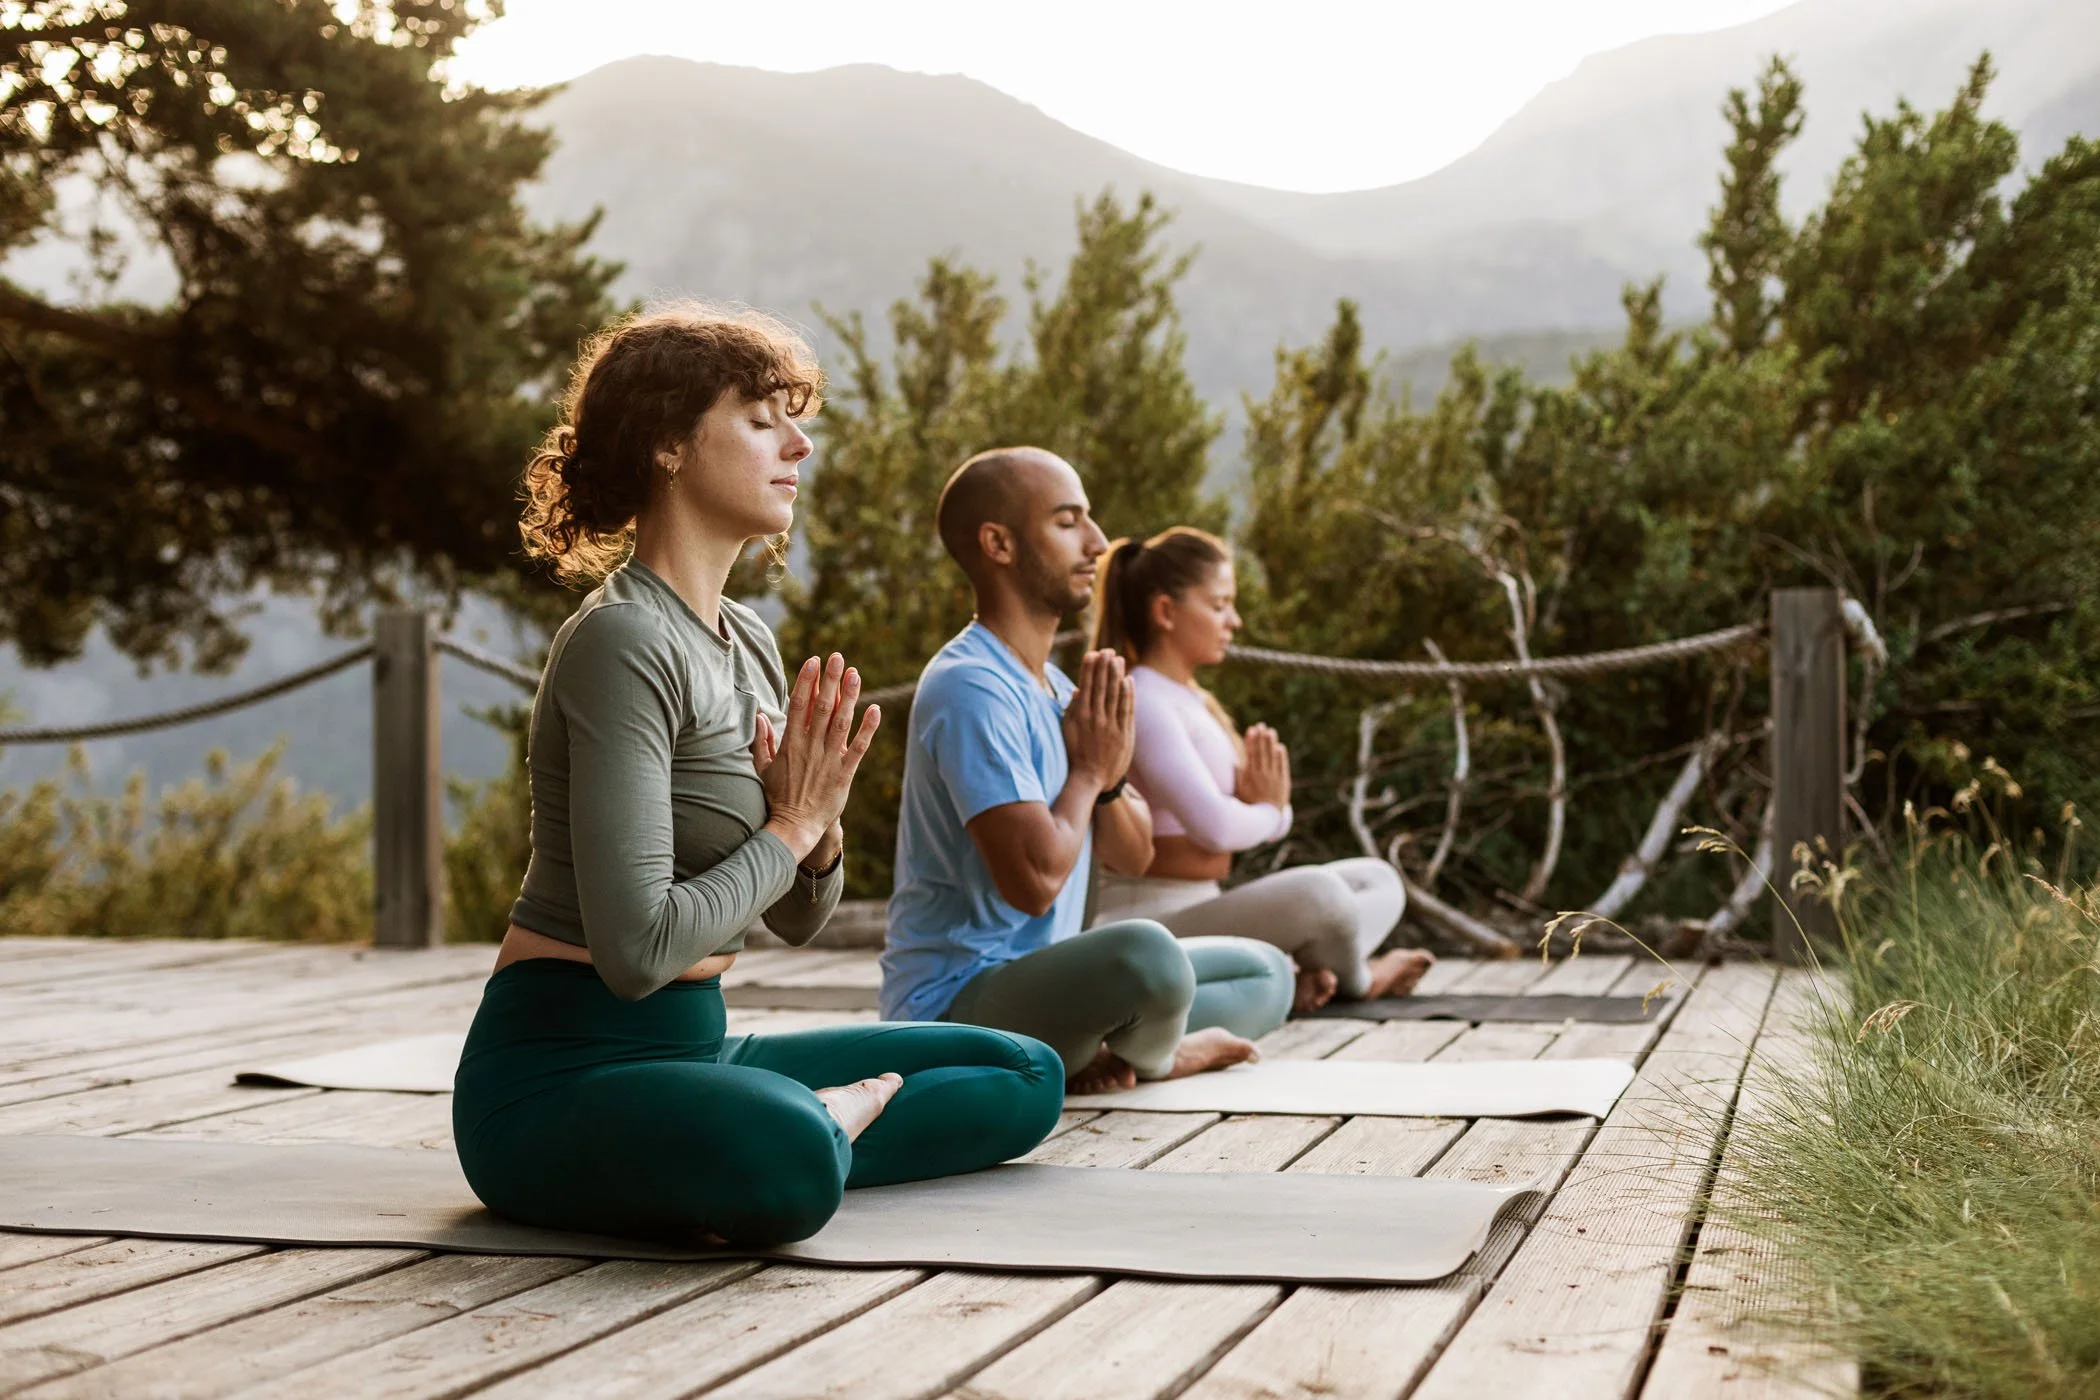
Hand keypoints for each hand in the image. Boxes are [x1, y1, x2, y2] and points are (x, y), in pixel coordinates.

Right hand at [756, 653, 881, 861]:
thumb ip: (762, 741)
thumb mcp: (763, 768)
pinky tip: (875, 709)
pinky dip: (867, 728)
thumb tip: (761, 716)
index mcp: (790, 743)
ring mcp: (829, 760)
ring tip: (855, 673)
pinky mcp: (844, 774)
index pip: (799, 704)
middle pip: (822, 707)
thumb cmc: (778, 797)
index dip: (807, 680)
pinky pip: (858, 747)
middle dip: (830, 680)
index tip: (814, 661)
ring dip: (849, 696)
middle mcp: (810, 747)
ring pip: (841, 722)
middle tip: (838, 657)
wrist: (795, 827)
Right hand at [1062, 649, 1134, 789]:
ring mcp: (1111, 726)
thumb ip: (1073, 710)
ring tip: (1118, 659)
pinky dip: (1127, 694)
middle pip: (1101, 687)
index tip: (1092, 653)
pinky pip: (1126, 709)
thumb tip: (1077, 690)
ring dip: (1116, 675)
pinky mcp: (1123, 734)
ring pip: (1114, 695)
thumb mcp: (1068, 730)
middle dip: (1104, 667)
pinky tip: (1128, 680)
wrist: (1090, 778)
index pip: (1086, 686)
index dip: (1089, 669)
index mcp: (1080, 716)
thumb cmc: (1075, 753)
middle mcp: (1096, 718)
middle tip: (1108, 650)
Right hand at [1235, 724, 1291, 807]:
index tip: (1251, 729)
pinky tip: (1280, 747)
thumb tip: (1235, 761)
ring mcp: (1274, 778)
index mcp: (1250, 776)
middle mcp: (1262, 775)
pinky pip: (1283, 766)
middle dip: (1261, 738)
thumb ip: (1238, 775)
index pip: (1251, 754)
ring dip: (1271, 743)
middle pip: (1262, 752)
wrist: (1265, 819)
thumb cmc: (1249, 805)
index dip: (1251, 740)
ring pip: (1273, 757)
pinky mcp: (1284, 782)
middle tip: (1261, 725)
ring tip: (1270, 731)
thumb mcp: (1239, 791)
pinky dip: (1281, 756)